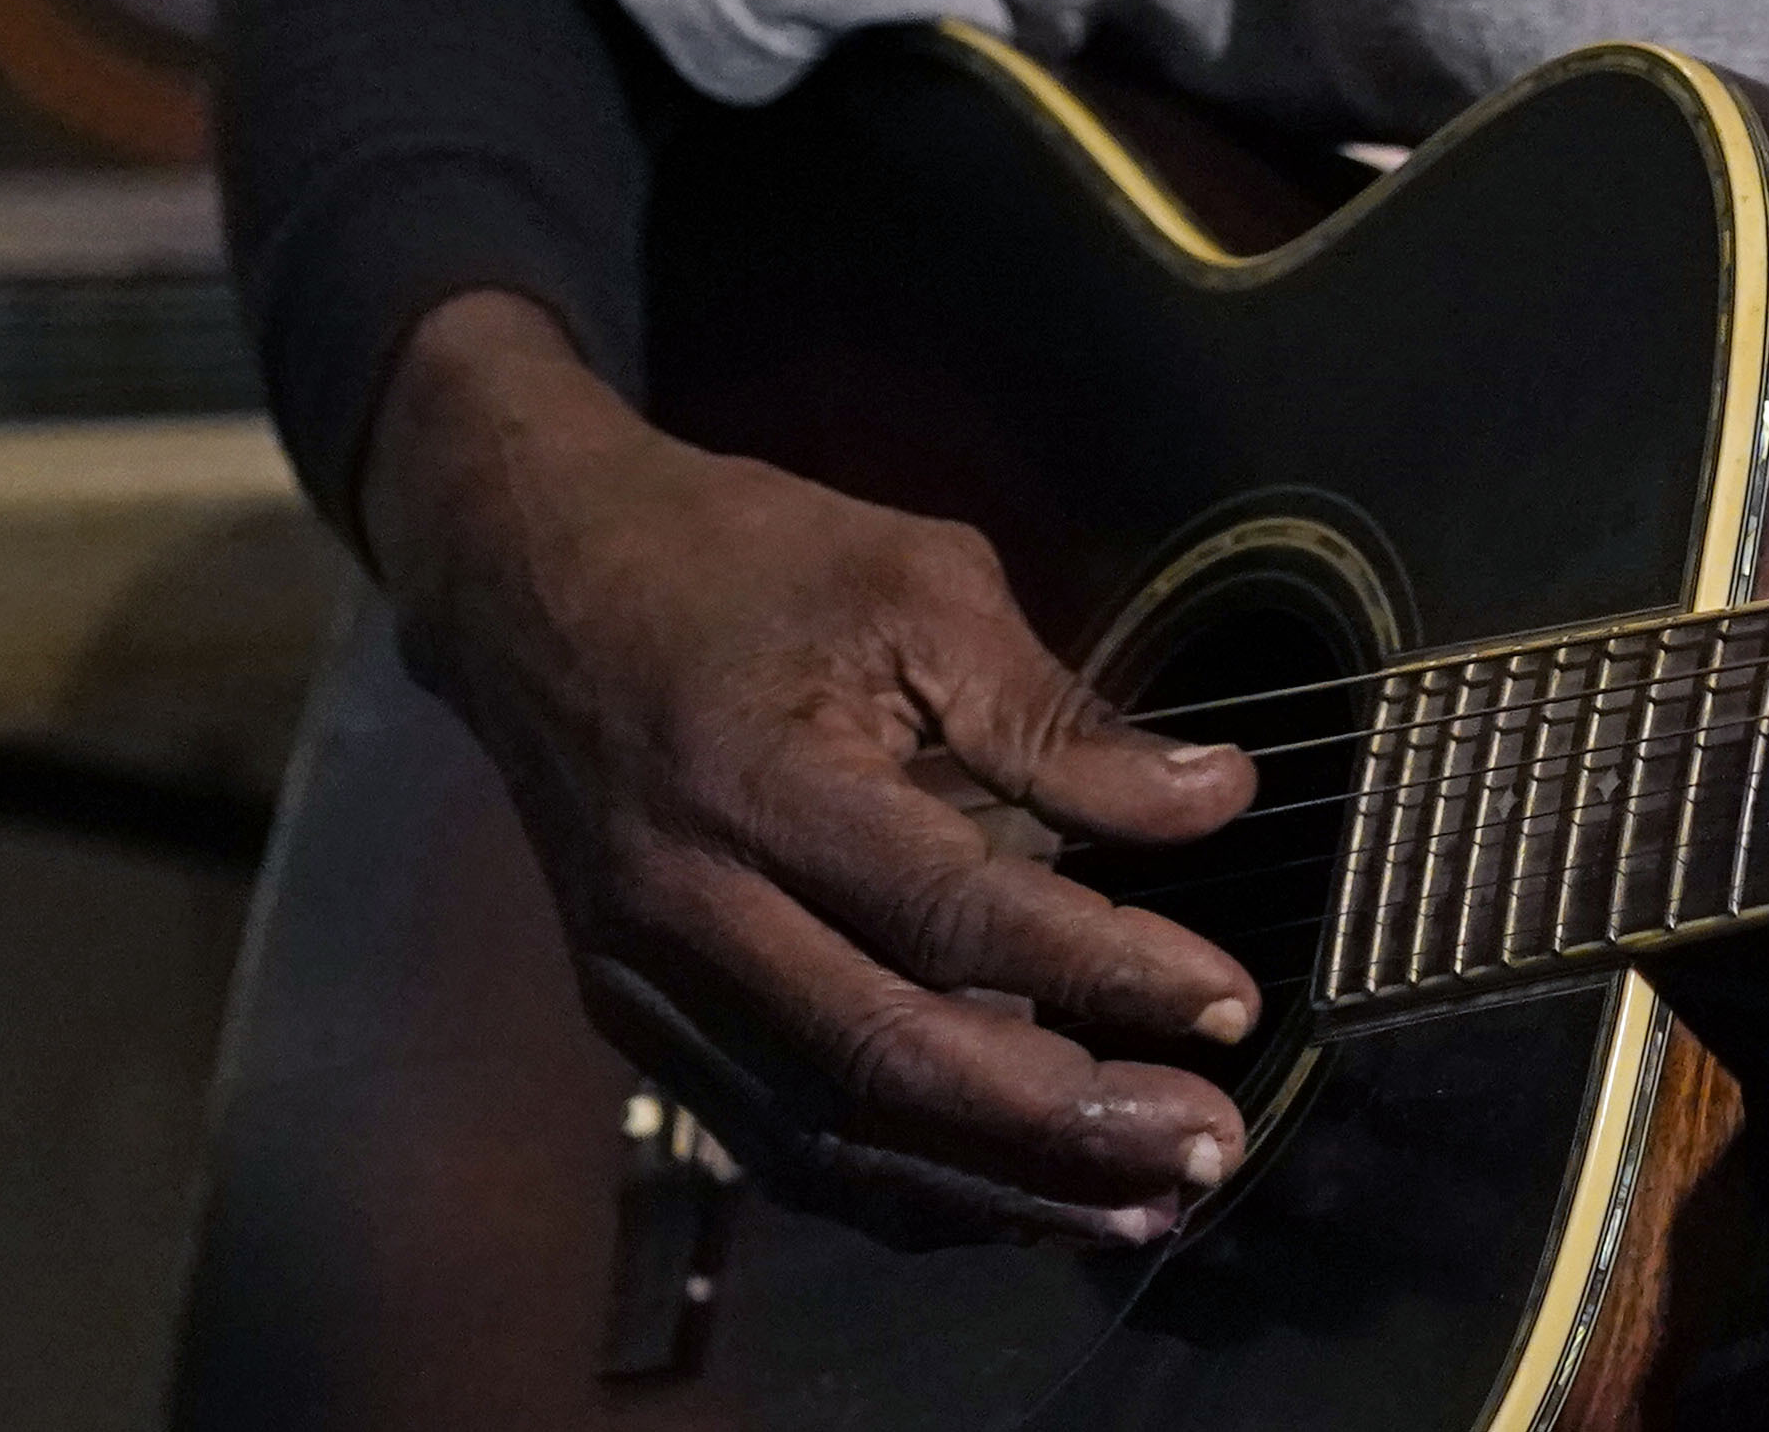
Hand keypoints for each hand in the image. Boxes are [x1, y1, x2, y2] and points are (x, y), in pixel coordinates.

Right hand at [359, 293, 1261, 1245]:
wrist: (537, 585)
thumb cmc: (745, 562)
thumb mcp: (919, 589)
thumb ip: (1058, 717)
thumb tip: (1218, 798)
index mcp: (764, 783)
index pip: (954, 913)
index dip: (1103, 969)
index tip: (1231, 1002)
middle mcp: (693, 910)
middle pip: (887, 1061)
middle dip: (1062, 1124)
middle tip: (1207, 1145)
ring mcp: (650, 985)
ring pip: (833, 1135)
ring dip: (997, 1189)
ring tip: (1142, 1206)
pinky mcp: (640, 1022)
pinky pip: (780, 1141)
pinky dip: (906, 1185)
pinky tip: (1016, 1196)